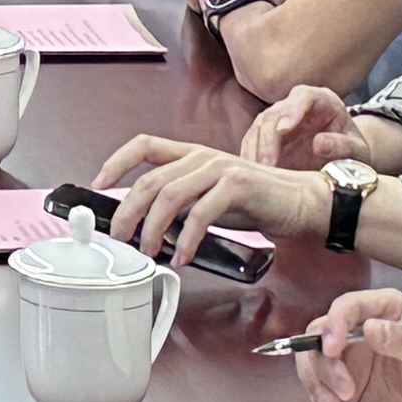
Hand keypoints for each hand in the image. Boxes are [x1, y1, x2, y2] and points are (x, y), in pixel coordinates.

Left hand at [95, 133, 324, 263]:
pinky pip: (201, 213)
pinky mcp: (238, 184)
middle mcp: (201, 155)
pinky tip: (184, 255)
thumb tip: (149, 224)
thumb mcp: (211, 198)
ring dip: (153, 228)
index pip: (144, 145)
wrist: (303, 201)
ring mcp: (219, 167)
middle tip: (120, 237)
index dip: (116, 162)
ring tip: (150, 251)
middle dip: (127, 211)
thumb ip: (183, 203)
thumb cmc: (257, 201)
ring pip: (169, 195)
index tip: (98, 184)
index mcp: (192, 154)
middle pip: (150, 179)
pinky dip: (187, 238)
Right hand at [244, 83, 367, 169]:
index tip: (284, 129)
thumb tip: (318, 144)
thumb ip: (343, 145)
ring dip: (255, 151)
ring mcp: (278, 120)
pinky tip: (252, 177)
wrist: (343, 159)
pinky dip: (250, 159)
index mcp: (321, 99)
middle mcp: (295, 105)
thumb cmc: (354, 152)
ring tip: (257, 176)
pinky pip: (252, 145)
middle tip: (267, 164)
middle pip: (274, 114)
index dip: (292, 110)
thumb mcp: (359, 151)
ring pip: (258, 129)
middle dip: (268, 139)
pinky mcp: (267, 138)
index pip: (303, 96)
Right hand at [295, 286, 401, 401]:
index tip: (333, 349)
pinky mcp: (351, 382)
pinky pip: (323, 385)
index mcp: (388, 311)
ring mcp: (356, 356)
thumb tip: (372, 327)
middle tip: (344, 390)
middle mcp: (365, 329)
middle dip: (325, 361)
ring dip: (319, 383)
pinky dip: (322, 398)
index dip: (335, 324)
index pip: (349, 307)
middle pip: (323, 333)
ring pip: (316, 359)